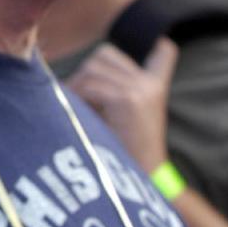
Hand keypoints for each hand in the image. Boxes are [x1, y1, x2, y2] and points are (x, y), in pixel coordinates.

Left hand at [65, 37, 177, 172]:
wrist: (142, 178)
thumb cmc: (124, 146)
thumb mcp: (126, 112)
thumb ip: (112, 87)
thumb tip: (63, 68)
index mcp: (155, 85)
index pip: (163, 53)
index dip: (156, 48)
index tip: (151, 48)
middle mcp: (151, 83)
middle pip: (103, 55)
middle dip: (84, 73)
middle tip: (79, 97)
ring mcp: (140, 89)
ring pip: (91, 68)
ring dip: (76, 86)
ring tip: (77, 107)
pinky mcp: (128, 99)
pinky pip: (90, 86)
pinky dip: (77, 97)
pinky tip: (81, 113)